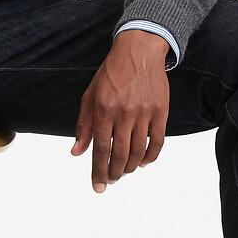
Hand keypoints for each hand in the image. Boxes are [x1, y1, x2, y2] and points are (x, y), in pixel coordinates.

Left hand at [70, 30, 169, 192]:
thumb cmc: (111, 73)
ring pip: (138, 152)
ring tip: (124, 171)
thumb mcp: (90, 95)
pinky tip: (143, 162)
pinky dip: (150, 157)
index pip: (100, 149)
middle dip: (113, 173)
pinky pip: (157, 142)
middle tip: (110, 180)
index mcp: (103, 109)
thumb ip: (83, 125)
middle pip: (119, 154)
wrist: (139, 51)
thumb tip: (76, 152)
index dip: (98, 171)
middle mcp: (124, 113)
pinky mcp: (161, 111)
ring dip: (130, 167)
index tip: (98, 186)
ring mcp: (144, 113)